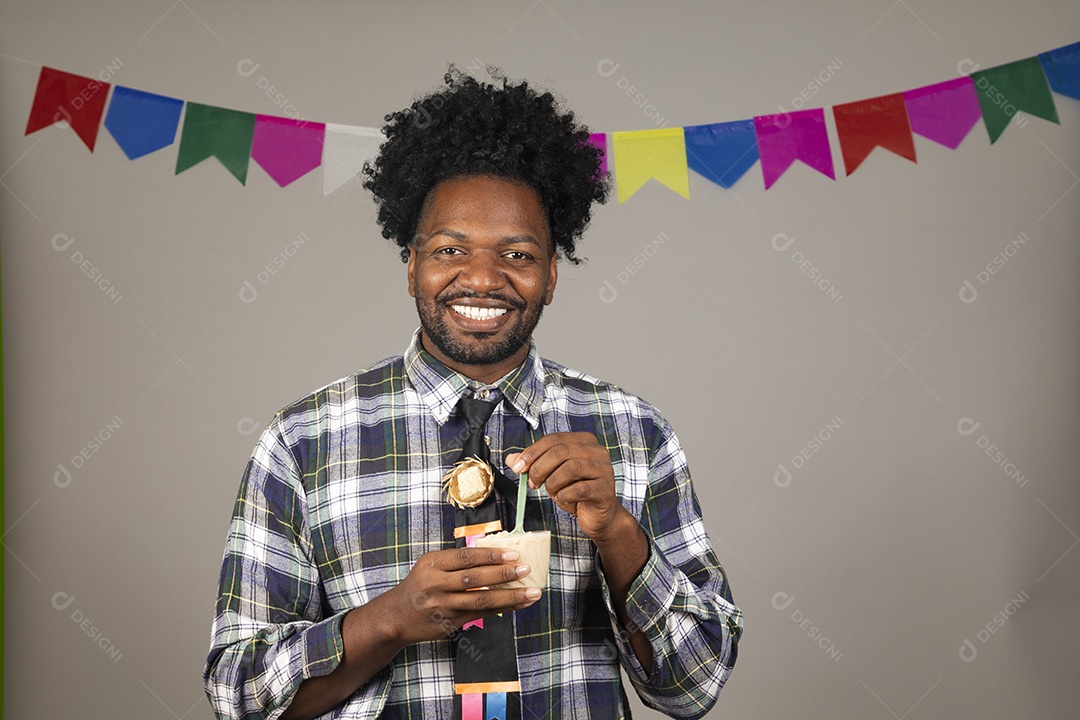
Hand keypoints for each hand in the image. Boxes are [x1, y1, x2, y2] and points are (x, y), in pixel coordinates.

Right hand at [385, 547, 540, 645]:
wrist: (396, 617)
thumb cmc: (419, 586)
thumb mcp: (430, 566)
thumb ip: (456, 561)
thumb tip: (495, 554)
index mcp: (432, 564)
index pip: (466, 557)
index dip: (491, 555)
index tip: (513, 554)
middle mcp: (436, 584)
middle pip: (475, 578)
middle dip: (504, 574)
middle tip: (526, 569)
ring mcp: (443, 606)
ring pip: (481, 600)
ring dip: (510, 596)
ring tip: (532, 592)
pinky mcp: (450, 623)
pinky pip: (481, 615)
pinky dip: (502, 609)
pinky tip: (518, 605)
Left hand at [506, 432, 626, 543]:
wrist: (599, 515)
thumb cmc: (576, 492)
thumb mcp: (552, 475)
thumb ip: (534, 464)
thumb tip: (511, 459)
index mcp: (584, 441)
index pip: (553, 438)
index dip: (532, 452)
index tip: (518, 467)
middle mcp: (597, 451)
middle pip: (560, 451)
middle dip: (540, 468)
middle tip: (532, 483)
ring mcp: (604, 469)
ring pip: (570, 469)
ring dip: (553, 483)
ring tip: (552, 492)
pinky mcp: (604, 489)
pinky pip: (579, 489)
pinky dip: (565, 496)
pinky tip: (565, 500)